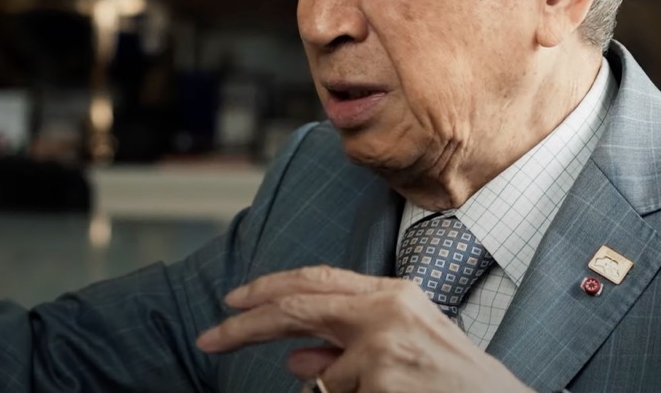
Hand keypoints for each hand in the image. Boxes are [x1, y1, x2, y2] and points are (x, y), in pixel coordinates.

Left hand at [196, 266, 531, 392]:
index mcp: (393, 294)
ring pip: (323, 378)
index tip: (232, 300)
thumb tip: (294, 358)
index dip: (269, 287)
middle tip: (208, 338)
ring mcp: (384, 347)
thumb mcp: (401, 353)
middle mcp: (387, 310)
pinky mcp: (382, 380)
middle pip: (297, 307)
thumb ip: (345, 350)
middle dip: (244, 325)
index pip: (317, 279)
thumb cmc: (452, 384)